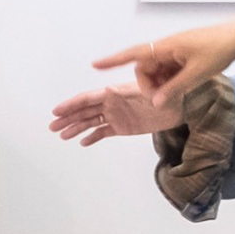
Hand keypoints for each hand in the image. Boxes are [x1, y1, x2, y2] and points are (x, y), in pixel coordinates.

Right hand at [50, 80, 182, 144]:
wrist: (182, 104)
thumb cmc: (167, 93)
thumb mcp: (151, 91)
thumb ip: (129, 92)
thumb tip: (112, 90)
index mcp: (115, 92)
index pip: (88, 98)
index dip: (71, 105)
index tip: (57, 111)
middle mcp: (112, 103)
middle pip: (85, 111)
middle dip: (68, 118)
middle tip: (52, 127)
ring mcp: (117, 115)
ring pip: (91, 122)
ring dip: (76, 128)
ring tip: (62, 136)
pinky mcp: (124, 126)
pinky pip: (104, 132)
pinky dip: (93, 137)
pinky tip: (83, 142)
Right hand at [93, 16, 234, 107]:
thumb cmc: (219, 50)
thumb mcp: (197, 73)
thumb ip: (174, 89)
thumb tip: (155, 102)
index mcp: (165, 47)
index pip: (133, 54)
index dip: (113, 61)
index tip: (95, 65)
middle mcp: (166, 48)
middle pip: (145, 69)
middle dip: (150, 85)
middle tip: (164, 99)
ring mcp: (174, 52)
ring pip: (157, 72)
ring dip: (162, 85)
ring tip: (179, 93)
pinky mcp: (182, 56)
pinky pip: (168, 71)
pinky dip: (171, 81)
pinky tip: (184, 87)